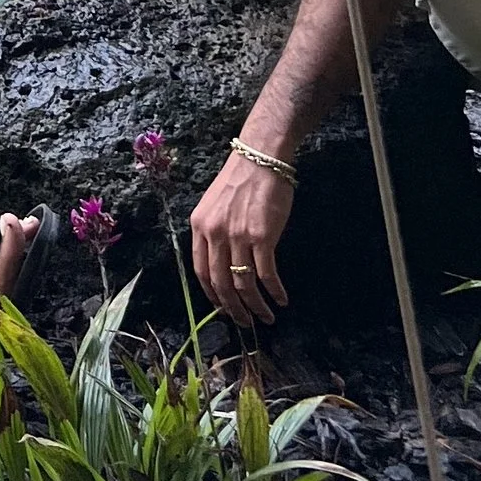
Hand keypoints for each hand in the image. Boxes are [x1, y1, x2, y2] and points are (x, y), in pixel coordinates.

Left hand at [191, 148, 293, 328]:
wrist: (260, 158)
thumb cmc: (240, 179)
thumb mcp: (214, 205)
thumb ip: (213, 232)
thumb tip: (221, 263)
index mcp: (199, 226)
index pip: (201, 271)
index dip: (212, 295)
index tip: (223, 309)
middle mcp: (214, 233)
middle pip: (221, 283)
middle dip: (234, 309)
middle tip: (245, 322)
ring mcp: (237, 236)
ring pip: (243, 283)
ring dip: (256, 306)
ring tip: (266, 317)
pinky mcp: (262, 237)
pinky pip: (266, 274)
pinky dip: (274, 292)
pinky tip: (281, 300)